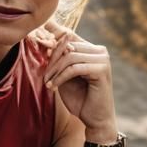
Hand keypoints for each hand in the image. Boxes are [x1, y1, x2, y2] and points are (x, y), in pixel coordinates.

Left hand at [35, 17, 115, 134]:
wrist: (95, 120)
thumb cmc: (80, 99)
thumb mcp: (64, 77)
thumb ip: (59, 61)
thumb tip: (47, 43)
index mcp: (92, 50)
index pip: (70, 35)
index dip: (56, 31)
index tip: (43, 27)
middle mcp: (99, 51)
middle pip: (68, 45)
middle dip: (52, 60)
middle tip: (45, 77)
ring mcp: (103, 59)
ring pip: (70, 56)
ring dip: (55, 70)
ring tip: (48, 83)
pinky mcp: (102, 70)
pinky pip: (74, 68)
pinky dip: (61, 77)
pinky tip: (54, 87)